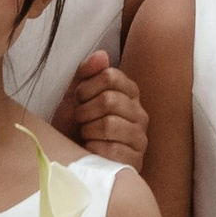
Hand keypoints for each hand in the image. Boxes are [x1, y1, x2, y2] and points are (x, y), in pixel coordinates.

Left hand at [55, 50, 147, 168]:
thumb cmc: (77, 127)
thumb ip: (86, 74)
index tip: (78, 99)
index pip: (110, 76)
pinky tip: (90, 150)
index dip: (86, 87)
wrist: (75, 162)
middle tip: (79, 120)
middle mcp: (140, 113)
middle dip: (84, 111)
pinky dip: (93, 148)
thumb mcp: (76, 98)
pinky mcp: (136, 160)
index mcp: (129, 92)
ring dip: (87, 130)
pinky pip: (112, 149)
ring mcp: (140, 137)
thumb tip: (102, 54)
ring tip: (84, 135)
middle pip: (109, 100)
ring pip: (109, 124)